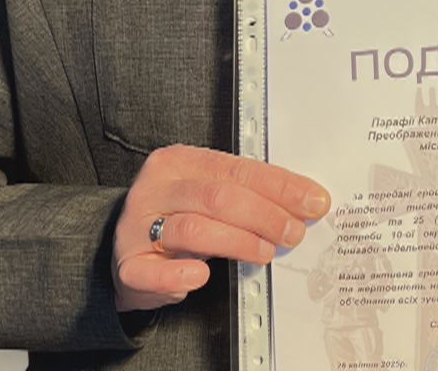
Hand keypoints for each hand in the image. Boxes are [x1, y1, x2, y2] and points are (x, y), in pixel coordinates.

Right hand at [111, 144, 330, 312]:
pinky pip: (153, 272)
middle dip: (265, 216)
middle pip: (218, 197)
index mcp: (178, 162)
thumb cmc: (176, 218)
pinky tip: (201, 276)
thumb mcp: (207, 195)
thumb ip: (246, 193)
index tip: (312, 201)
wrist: (125, 249)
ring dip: (238, 242)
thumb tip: (303, 202)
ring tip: (265, 252)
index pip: (236, 169)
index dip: (279, 187)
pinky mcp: (129, 265)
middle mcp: (156, 188)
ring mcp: (137, 226)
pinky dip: (179, 276)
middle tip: (293, 233)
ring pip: (194, 230)